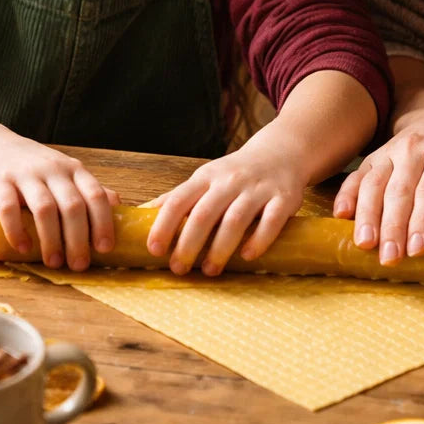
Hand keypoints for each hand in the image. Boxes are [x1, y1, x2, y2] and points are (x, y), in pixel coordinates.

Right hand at [0, 125, 118, 270]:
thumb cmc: (32, 164)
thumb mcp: (64, 170)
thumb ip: (86, 188)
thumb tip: (117, 205)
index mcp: (73, 169)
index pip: (95, 195)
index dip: (103, 223)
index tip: (105, 248)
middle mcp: (53, 170)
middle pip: (73, 206)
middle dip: (78, 239)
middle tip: (79, 265)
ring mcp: (25, 174)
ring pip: (45, 209)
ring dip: (51, 240)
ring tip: (54, 262)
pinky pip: (9, 208)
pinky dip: (17, 230)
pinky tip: (23, 248)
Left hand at [145, 145, 307, 275]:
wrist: (281, 153)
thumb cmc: (235, 173)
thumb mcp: (204, 179)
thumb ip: (177, 197)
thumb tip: (140, 214)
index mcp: (206, 177)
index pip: (178, 200)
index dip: (164, 225)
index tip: (154, 250)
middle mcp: (230, 181)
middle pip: (204, 214)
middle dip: (188, 244)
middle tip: (179, 268)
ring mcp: (257, 189)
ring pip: (236, 219)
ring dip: (220, 248)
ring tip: (210, 270)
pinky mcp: (283, 198)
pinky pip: (271, 220)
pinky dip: (259, 240)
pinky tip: (247, 256)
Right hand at [333, 90, 423, 263]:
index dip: (423, 220)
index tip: (417, 249)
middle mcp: (414, 149)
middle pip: (399, 191)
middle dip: (393, 227)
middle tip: (390, 258)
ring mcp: (390, 151)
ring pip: (374, 184)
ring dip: (367, 216)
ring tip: (364, 244)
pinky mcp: (373, 157)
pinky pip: (356, 176)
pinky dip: (346, 195)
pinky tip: (341, 216)